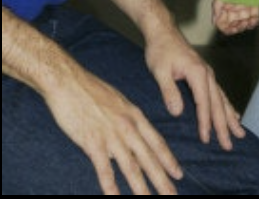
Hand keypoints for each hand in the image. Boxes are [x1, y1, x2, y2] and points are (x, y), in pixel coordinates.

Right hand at [47, 65, 183, 195]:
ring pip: (131, 167)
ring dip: (141, 188)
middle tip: (172, 196)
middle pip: (148, 158)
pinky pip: (104, 169)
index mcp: (135, 116)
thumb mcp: (118, 102)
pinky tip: (115, 198)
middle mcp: (127, 126)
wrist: (69, 81)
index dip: (168, 160)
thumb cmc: (91, 91)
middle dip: (162, 180)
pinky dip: (111, 186)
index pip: (156, 142)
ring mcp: (111, 135)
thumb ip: (128, 120)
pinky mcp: (93, 142)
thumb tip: (134, 137)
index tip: (178, 175)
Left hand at [143, 22, 245, 152]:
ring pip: (222, 98)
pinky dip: (226, 105)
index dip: (205, 122)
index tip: (206, 139)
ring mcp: (208, 73)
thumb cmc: (160, 50)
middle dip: (224, 125)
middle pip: (217, 103)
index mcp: (197, 73)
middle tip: (229, 144)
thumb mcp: (160, 70)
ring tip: (239, 132)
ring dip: (229, 117)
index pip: (203, 102)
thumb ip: (169, 91)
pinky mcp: (205, 74)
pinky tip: (232, 114)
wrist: (163, 31)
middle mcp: (207, 73)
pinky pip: (219, 93)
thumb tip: (177, 112)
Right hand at [212, 0, 258, 35]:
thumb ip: (217, 7)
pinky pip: (254, 17)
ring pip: (243, 22)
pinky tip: (255, 20)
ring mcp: (244, 6)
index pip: (223, 21)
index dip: (226, 27)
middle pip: (233, 23)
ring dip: (246, 25)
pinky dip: (254, 21)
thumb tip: (214, 20)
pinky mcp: (254, 5)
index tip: (232, 28)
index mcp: (225, 4)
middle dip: (237, 26)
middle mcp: (233, 6)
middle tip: (241, 23)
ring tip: (248, 22)